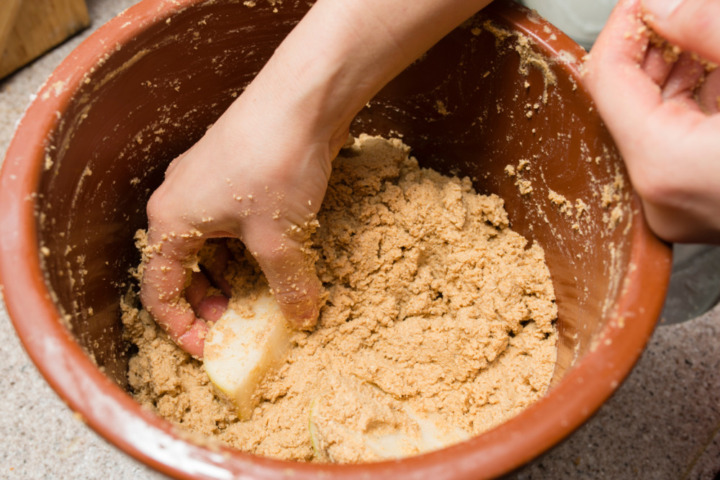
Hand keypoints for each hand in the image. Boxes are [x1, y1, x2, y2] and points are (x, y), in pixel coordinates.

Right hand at [140, 81, 349, 357]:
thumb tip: (301, 318)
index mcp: (172, 220)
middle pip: (183, 267)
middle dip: (210, 301)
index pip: (159, 289)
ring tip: (264, 294)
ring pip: (211, 245)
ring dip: (233, 275)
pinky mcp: (236, 173)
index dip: (182, 326)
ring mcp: (208, 183)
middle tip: (241, 322)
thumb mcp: (279, 238)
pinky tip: (278, 257)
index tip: (212, 347)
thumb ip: (288, 286)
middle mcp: (181, 200)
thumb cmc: (274, 166)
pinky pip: (233, 224)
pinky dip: (249, 248)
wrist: (301, 99)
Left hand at [584, 0, 719, 242]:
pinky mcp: (701, 206)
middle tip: (680, 9)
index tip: (642, 0)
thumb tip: (665, 7)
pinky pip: (680, 143)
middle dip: (656, 45)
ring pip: (657, 121)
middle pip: (629, 101)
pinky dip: (694, 104)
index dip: (621, 28)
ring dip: (678, 71)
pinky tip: (716, 71)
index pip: (606, 80)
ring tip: (704, 35)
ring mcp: (680, 209)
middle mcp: (659, 199)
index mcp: (662, 167)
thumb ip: (710, 29)